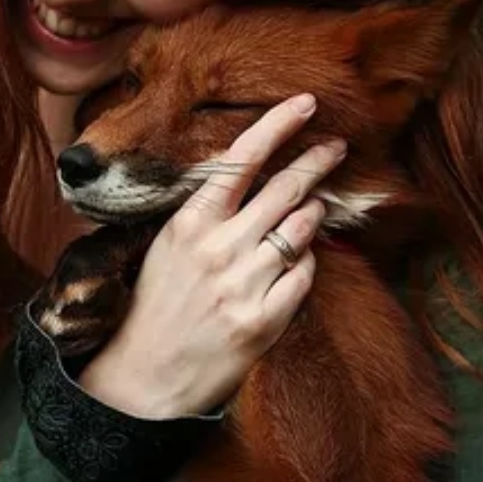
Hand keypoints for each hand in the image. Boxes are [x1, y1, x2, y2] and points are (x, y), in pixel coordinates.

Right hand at [78, 93, 346, 418]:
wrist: (145, 378)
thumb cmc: (156, 306)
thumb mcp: (167, 247)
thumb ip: (207, 213)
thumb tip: (250, 177)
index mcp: (189, 223)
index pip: (241, 160)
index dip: (277, 126)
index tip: (304, 103)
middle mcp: (218, 248)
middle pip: (284, 188)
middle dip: (317, 161)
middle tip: (337, 146)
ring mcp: (243, 285)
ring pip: (302, 228)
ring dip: (314, 211)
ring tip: (314, 205)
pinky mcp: (264, 320)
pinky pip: (305, 274)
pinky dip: (306, 263)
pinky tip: (295, 262)